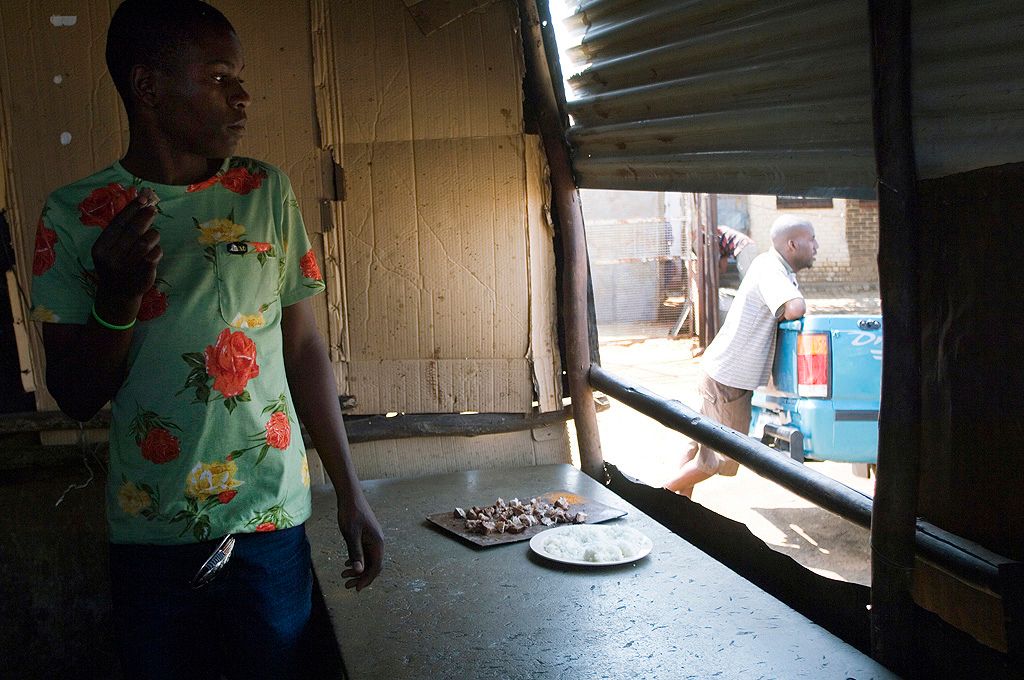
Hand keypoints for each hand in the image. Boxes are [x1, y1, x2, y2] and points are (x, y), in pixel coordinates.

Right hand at [91, 187, 161, 321]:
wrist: (117, 295)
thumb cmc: (116, 265)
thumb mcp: (110, 248)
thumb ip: (121, 228)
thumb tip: (141, 199)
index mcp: (100, 248)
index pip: (118, 223)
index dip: (132, 208)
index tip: (143, 197)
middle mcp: (111, 258)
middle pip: (133, 231)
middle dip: (145, 217)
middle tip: (153, 209)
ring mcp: (127, 269)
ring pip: (146, 242)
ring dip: (153, 234)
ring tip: (153, 234)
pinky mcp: (142, 276)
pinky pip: (155, 256)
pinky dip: (158, 250)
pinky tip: (155, 251)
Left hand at [338, 494, 383, 590]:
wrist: (350, 495)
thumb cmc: (351, 513)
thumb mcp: (351, 534)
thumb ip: (355, 552)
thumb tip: (358, 571)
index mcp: (377, 543)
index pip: (376, 567)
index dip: (367, 579)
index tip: (356, 589)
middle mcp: (377, 542)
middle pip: (372, 565)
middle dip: (360, 577)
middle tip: (347, 585)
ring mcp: (372, 538)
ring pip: (367, 559)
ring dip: (357, 569)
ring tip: (343, 575)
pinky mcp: (366, 535)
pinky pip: (364, 552)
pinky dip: (356, 560)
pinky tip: (347, 563)